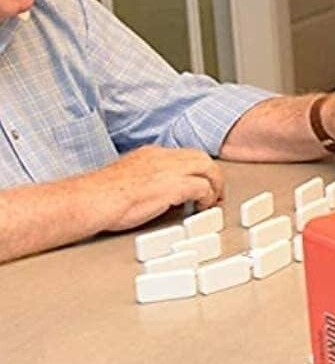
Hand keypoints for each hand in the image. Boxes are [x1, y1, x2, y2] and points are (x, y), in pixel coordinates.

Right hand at [92, 146, 224, 231]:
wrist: (91, 200)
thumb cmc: (100, 196)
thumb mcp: (129, 180)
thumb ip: (149, 181)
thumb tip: (164, 197)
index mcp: (150, 154)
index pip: (184, 155)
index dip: (196, 170)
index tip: (200, 185)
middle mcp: (162, 157)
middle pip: (201, 158)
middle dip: (212, 176)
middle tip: (214, 195)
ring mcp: (169, 169)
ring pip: (208, 168)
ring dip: (214, 186)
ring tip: (212, 203)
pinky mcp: (173, 185)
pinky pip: (203, 187)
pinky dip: (207, 197)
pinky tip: (201, 208)